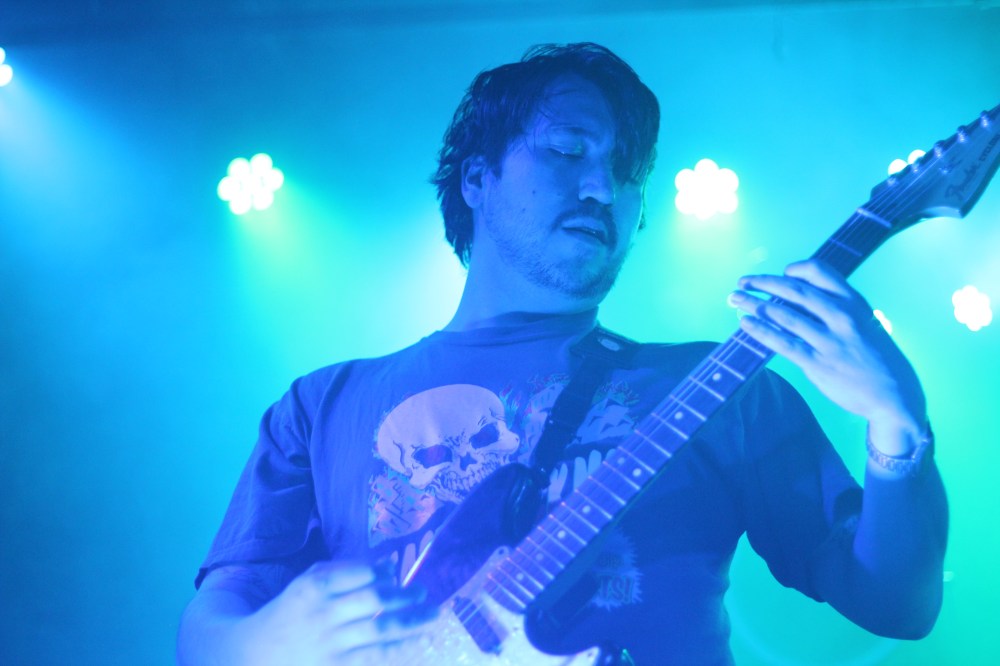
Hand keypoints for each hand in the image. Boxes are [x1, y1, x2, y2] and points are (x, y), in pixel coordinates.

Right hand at [233, 561, 433, 665]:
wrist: (253, 655)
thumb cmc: (289, 612)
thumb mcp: (306, 583)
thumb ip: (344, 569)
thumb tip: (389, 565)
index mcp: (313, 587)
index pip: (360, 574)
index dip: (384, 574)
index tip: (397, 576)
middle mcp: (323, 613)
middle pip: (374, 600)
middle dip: (406, 596)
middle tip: (424, 593)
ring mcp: (330, 643)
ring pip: (380, 629)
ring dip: (412, 621)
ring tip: (433, 615)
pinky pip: (376, 657)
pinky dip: (400, 649)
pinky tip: (418, 642)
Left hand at [727, 259, 925, 446]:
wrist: (895, 394)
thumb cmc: (874, 356)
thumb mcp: (864, 323)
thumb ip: (834, 311)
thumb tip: (794, 301)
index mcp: (854, 302)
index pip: (821, 271)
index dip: (796, 269)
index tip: (781, 273)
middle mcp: (842, 316)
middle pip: (795, 290)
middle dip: (763, 283)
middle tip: (742, 282)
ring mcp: (829, 340)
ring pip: (784, 315)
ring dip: (754, 305)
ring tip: (735, 300)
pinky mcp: (818, 362)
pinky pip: (782, 343)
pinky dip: (760, 331)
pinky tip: (745, 324)